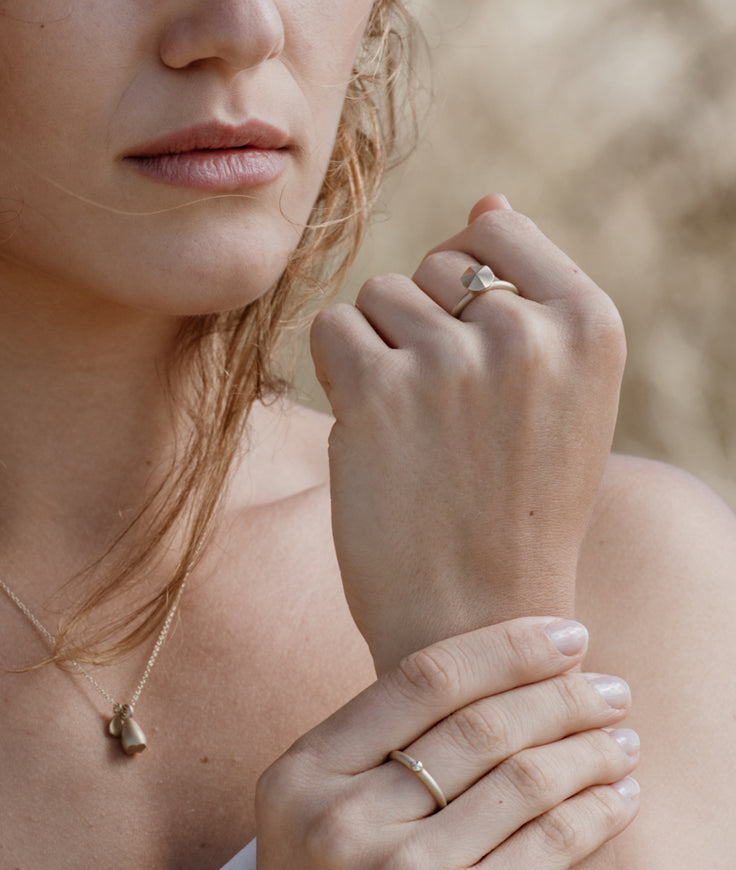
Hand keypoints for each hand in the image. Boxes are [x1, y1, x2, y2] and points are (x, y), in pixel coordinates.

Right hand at [239, 618, 639, 869]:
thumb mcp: (315, 823)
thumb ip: (370, 753)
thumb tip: (488, 676)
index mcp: (299, 777)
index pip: (417, 680)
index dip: (500, 648)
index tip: (559, 634)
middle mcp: (341, 817)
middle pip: (477, 724)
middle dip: (559, 693)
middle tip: (609, 684)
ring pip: (523, 776)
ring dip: (589, 747)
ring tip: (622, 734)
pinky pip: (553, 840)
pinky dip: (599, 809)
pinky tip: (621, 795)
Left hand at [311, 196, 625, 672]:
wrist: (475, 619)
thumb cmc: (513, 509)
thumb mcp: (560, 398)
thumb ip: (533, 299)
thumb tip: (487, 199)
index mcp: (590, 324)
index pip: (497, 229)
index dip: (463, 283)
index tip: (468, 351)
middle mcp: (527, 332)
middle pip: (431, 267)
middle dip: (420, 325)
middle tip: (438, 410)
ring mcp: (452, 360)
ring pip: (377, 297)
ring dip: (377, 352)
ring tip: (408, 427)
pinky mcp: (378, 392)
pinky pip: (332, 329)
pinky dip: (338, 374)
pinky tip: (367, 430)